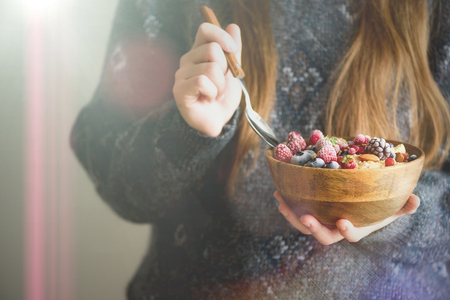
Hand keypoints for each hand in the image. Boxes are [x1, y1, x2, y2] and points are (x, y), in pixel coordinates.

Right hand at [172, 23, 241, 136]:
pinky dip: (212, 92)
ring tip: (215, 94)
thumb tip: (233, 26)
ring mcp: (181, 75)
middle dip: (225, 69)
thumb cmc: (221, 97)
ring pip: (211, 68)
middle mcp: (187, 60)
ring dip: (220, 86)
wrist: (216, 121)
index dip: (221, 36)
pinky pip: (202, 82)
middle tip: (220, 84)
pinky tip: (208, 99)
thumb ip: (233, 52)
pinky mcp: (179, 90)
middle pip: (213, 50)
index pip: (205, 30)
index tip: (233, 50)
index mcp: (199, 52)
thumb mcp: (232, 72)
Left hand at [273, 191, 419, 244]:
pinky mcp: (312, 211)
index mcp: (355, 228)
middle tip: (304, 217)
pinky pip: (297, 212)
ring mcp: (322, 220)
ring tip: (280, 201)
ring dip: (291, 215)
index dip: (347, 231)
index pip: (351, 235)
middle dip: (313, 227)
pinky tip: (279, 194)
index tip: (342, 222)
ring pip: (304, 225)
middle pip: (323, 235)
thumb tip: (415, 200)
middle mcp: (336, 228)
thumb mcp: (392, 206)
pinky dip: (288, 204)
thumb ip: (403, 206)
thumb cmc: (378, 206)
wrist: (361, 203)